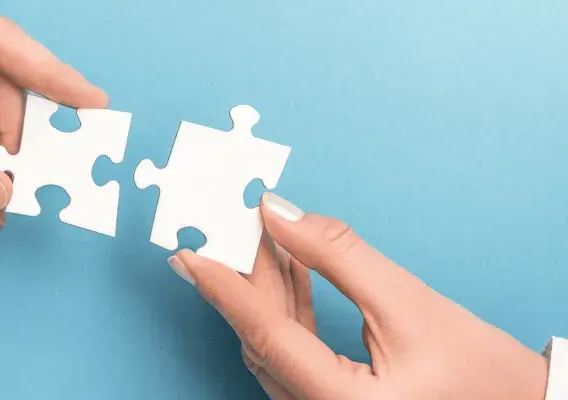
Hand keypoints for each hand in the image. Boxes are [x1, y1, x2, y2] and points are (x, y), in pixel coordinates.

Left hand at [168, 193, 549, 398]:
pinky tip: (288, 266)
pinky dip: (289, 306)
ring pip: (274, 344)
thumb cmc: (480, 373)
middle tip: (226, 224)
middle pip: (264, 337)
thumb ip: (339, 257)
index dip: (223, 288)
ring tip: (260, 234)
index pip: (265, 335)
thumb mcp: (410, 304)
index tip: (188, 252)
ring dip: (267, 287)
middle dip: (245, 276)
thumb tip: (279, 213)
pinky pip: (293, 351)